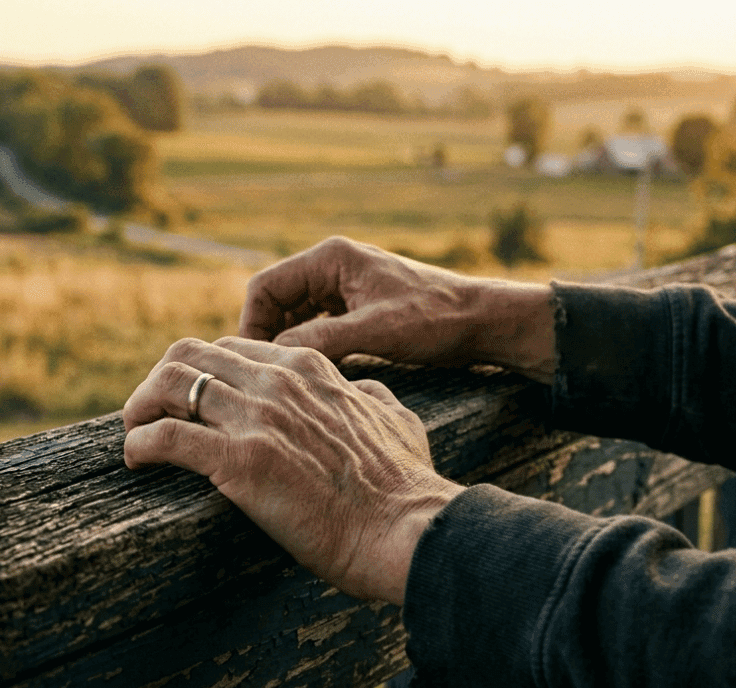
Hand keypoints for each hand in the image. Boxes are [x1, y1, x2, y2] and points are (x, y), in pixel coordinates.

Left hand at [122, 336, 463, 604]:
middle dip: (159, 382)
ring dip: (140, 408)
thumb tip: (362, 392)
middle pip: (188, 355)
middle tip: (149, 414)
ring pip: (169, 385)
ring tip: (135, 433)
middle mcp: (277, 381)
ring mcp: (256, 417)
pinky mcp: (238, 460)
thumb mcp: (395, 418)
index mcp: (307, 368)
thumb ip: (371, 397)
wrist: (405, 528)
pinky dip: (140, 446)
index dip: (201, 371)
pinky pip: (165, 438)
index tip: (189, 402)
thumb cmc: (404, 485)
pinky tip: (137, 462)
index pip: (231, 348)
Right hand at [240, 236, 556, 383]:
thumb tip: (273, 356)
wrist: (484, 322)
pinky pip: (316, 327)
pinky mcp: (357, 309)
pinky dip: (309, 348)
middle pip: (275, 302)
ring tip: (286, 381)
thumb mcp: (374, 331)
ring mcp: (345, 288)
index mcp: (332, 258)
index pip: (266, 288)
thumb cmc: (435, 320)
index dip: (251, 325)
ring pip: (294, 317)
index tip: (252, 363)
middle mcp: (333, 267)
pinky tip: (314, 375)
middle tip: (264, 378)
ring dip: (287, 345)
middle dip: (266, 338)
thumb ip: (320, 339)